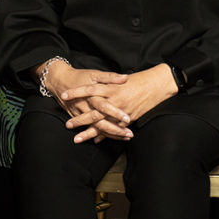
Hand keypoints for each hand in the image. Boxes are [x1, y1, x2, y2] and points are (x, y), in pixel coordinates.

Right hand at [38, 63, 130, 142]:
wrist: (59, 80)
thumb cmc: (79, 76)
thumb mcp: (94, 74)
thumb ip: (110, 77)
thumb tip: (125, 78)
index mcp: (92, 95)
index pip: (104, 106)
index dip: (115, 113)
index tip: (128, 119)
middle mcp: (86, 106)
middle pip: (100, 121)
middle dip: (115, 129)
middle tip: (129, 134)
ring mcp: (80, 113)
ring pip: (95, 127)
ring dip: (109, 134)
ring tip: (124, 137)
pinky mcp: (77, 117)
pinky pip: (88, 128)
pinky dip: (98, 135)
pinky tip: (109, 138)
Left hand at [64, 64, 178, 141]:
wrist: (155, 84)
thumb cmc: (136, 80)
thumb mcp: (118, 79)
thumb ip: (105, 84)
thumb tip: (91, 89)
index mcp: (110, 87)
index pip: (89, 89)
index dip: (76, 92)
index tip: (64, 95)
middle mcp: (114, 100)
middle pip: (93, 111)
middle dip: (80, 119)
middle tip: (67, 125)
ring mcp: (121, 111)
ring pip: (102, 124)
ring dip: (89, 132)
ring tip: (77, 139)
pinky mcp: (128, 119)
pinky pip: (113, 129)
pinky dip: (104, 135)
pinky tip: (95, 140)